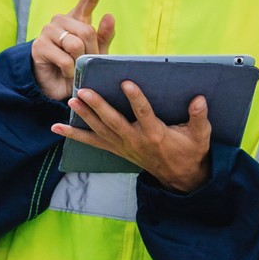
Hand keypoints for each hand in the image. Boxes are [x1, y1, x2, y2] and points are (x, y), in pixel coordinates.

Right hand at [31, 0, 115, 101]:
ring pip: (75, 44)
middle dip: (91, 51)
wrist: (59, 86)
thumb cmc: (78, 65)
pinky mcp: (39, 45)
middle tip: (87, 63)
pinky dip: (70, 70)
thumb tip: (109, 15)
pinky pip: (64, 58)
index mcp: (77, 18)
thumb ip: (103, 36)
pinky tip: (66, 72)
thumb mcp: (96, 52)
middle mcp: (61, 20)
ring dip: (79, 61)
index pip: (87, 0)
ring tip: (75, 68)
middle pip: (86, 30)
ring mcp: (48, 31)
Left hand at [53, 81, 212, 192]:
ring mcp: (123, 146)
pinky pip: (92, 142)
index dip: (135, 98)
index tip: (126, 82)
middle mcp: (136, 140)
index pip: (144, 114)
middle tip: (85, 91)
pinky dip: (74, 135)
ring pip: (100, 130)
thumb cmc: (190, 152)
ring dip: (85, 116)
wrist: (180, 177)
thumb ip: (199, 117)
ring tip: (72, 100)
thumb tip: (199, 99)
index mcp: (156, 134)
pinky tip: (57, 128)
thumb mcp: (200, 135)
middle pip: (114, 122)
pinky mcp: (116, 149)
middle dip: (98, 106)